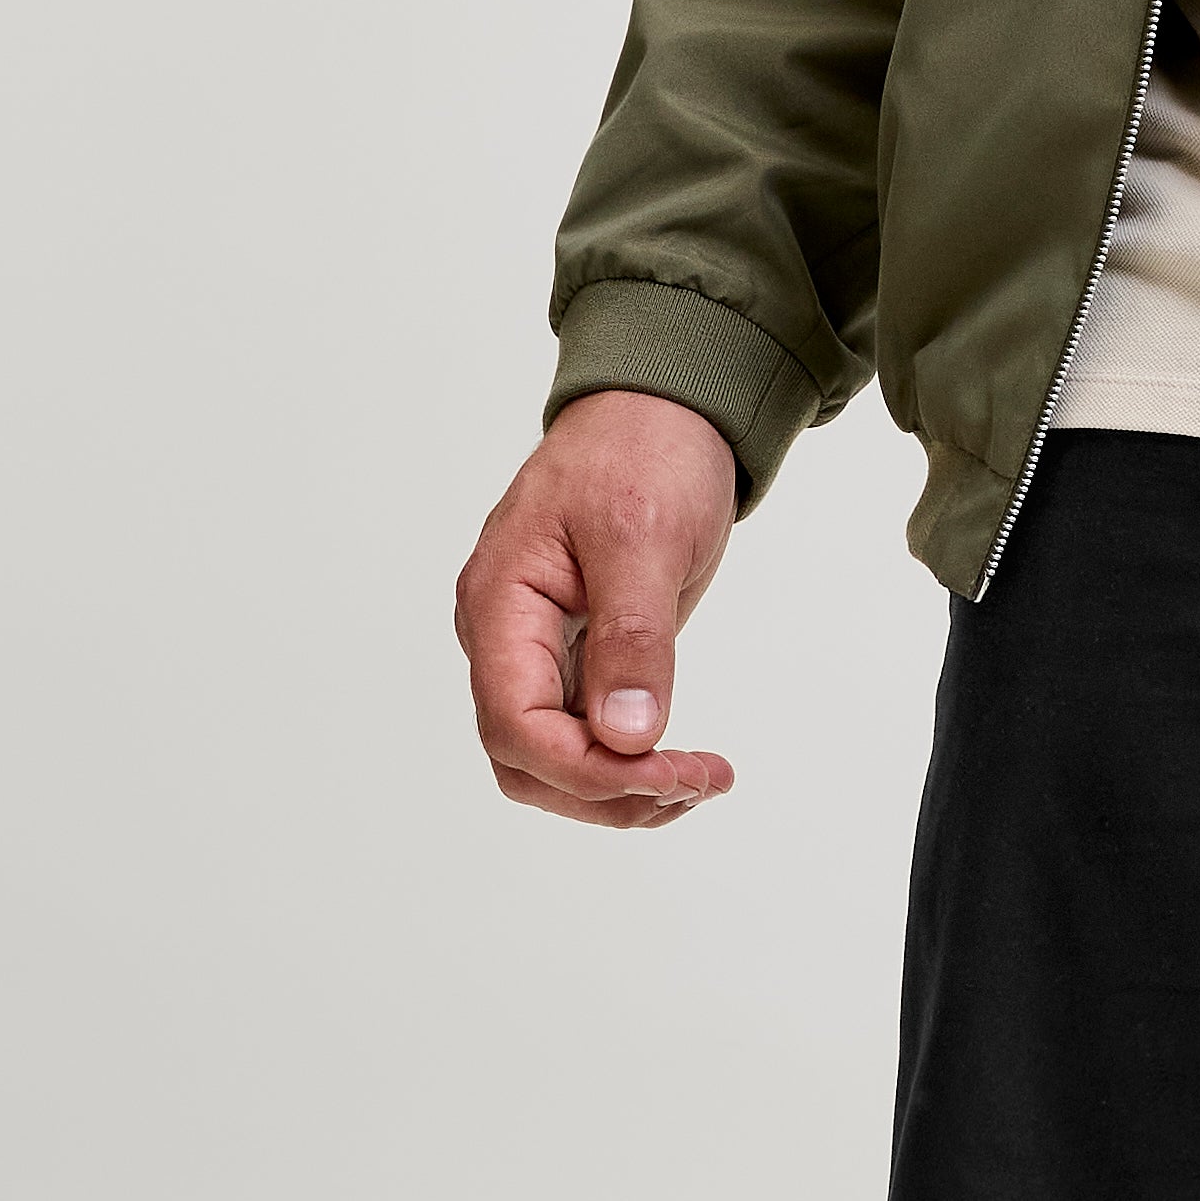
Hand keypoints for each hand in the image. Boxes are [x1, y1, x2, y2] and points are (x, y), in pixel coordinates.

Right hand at [455, 394, 741, 824]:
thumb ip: (632, 636)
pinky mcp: (574, 656)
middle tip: (697, 781)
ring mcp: (537, 650)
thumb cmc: (642, 452)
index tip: (672, 771)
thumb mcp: (643, 535)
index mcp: (501, 604)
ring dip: (620, 789)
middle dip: (606, 791)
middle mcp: (505, 637)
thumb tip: (625, 733)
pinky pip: (582, 733)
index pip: (515, 726)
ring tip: (698, 778)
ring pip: (551, 760)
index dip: (589, 770)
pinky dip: (629, 761)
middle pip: (525, 760)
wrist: (661, 410)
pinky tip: (681, 762)